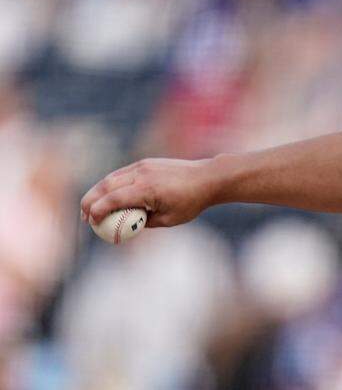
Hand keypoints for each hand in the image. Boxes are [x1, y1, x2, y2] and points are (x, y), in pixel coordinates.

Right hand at [80, 158, 219, 227]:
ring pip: (111, 177)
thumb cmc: (191, 202)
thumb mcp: (169, 219)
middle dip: (90, 201)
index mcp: (147, 189)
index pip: (114, 199)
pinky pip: (122, 173)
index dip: (98, 210)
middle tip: (84, 216)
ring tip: (91, 207)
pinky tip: (107, 195)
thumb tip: (126, 227)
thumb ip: (145, 222)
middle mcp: (142, 174)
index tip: (91, 222)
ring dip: (97, 191)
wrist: (208, 177)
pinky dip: (110, 184)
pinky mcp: (145, 163)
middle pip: (106, 186)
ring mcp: (143, 166)